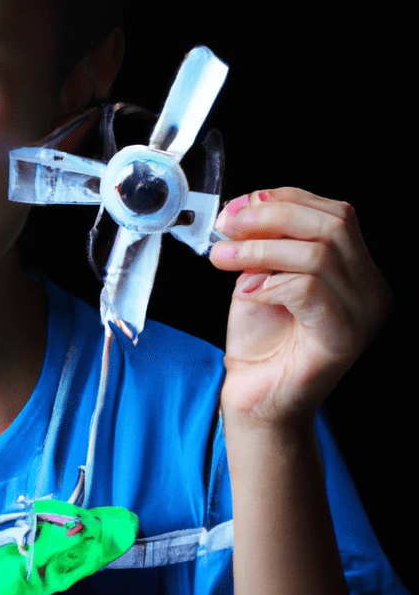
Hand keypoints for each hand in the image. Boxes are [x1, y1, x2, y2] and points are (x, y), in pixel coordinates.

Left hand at [209, 187, 390, 427]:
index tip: (237, 208)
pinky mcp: (343, 337)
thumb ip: (267, 241)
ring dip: (259, 250)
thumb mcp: (262, 273)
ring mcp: (363, 314)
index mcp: (357, 268)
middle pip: (332, 225)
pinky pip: (308, 290)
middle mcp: (370, 288)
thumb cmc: (261, 337)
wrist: (258, 393)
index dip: (282, 200)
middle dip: (270, 217)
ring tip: (223, 260)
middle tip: (227, 228)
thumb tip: (247, 207)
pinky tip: (246, 294)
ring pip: (318, 254)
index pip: (335, 213)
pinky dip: (269, 284)